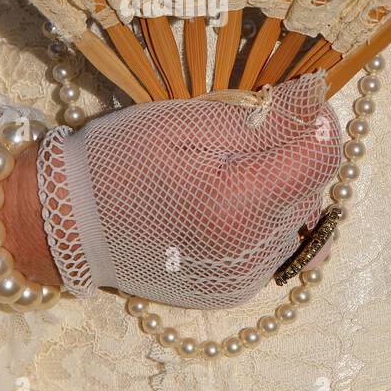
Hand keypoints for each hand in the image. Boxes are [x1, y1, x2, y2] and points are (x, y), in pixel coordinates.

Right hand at [37, 73, 341, 308]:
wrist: (67, 225)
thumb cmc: (119, 161)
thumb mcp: (186, 122)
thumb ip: (260, 118)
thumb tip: (317, 101)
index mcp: (238, 205)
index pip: (323, 157)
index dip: (319, 119)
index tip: (300, 98)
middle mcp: (250, 253)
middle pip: (313, 188)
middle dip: (294, 153)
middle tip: (250, 131)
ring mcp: (244, 279)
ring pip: (298, 219)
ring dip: (281, 188)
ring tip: (233, 171)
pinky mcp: (234, 292)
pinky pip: (274, 246)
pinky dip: (263, 219)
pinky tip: (227, 203)